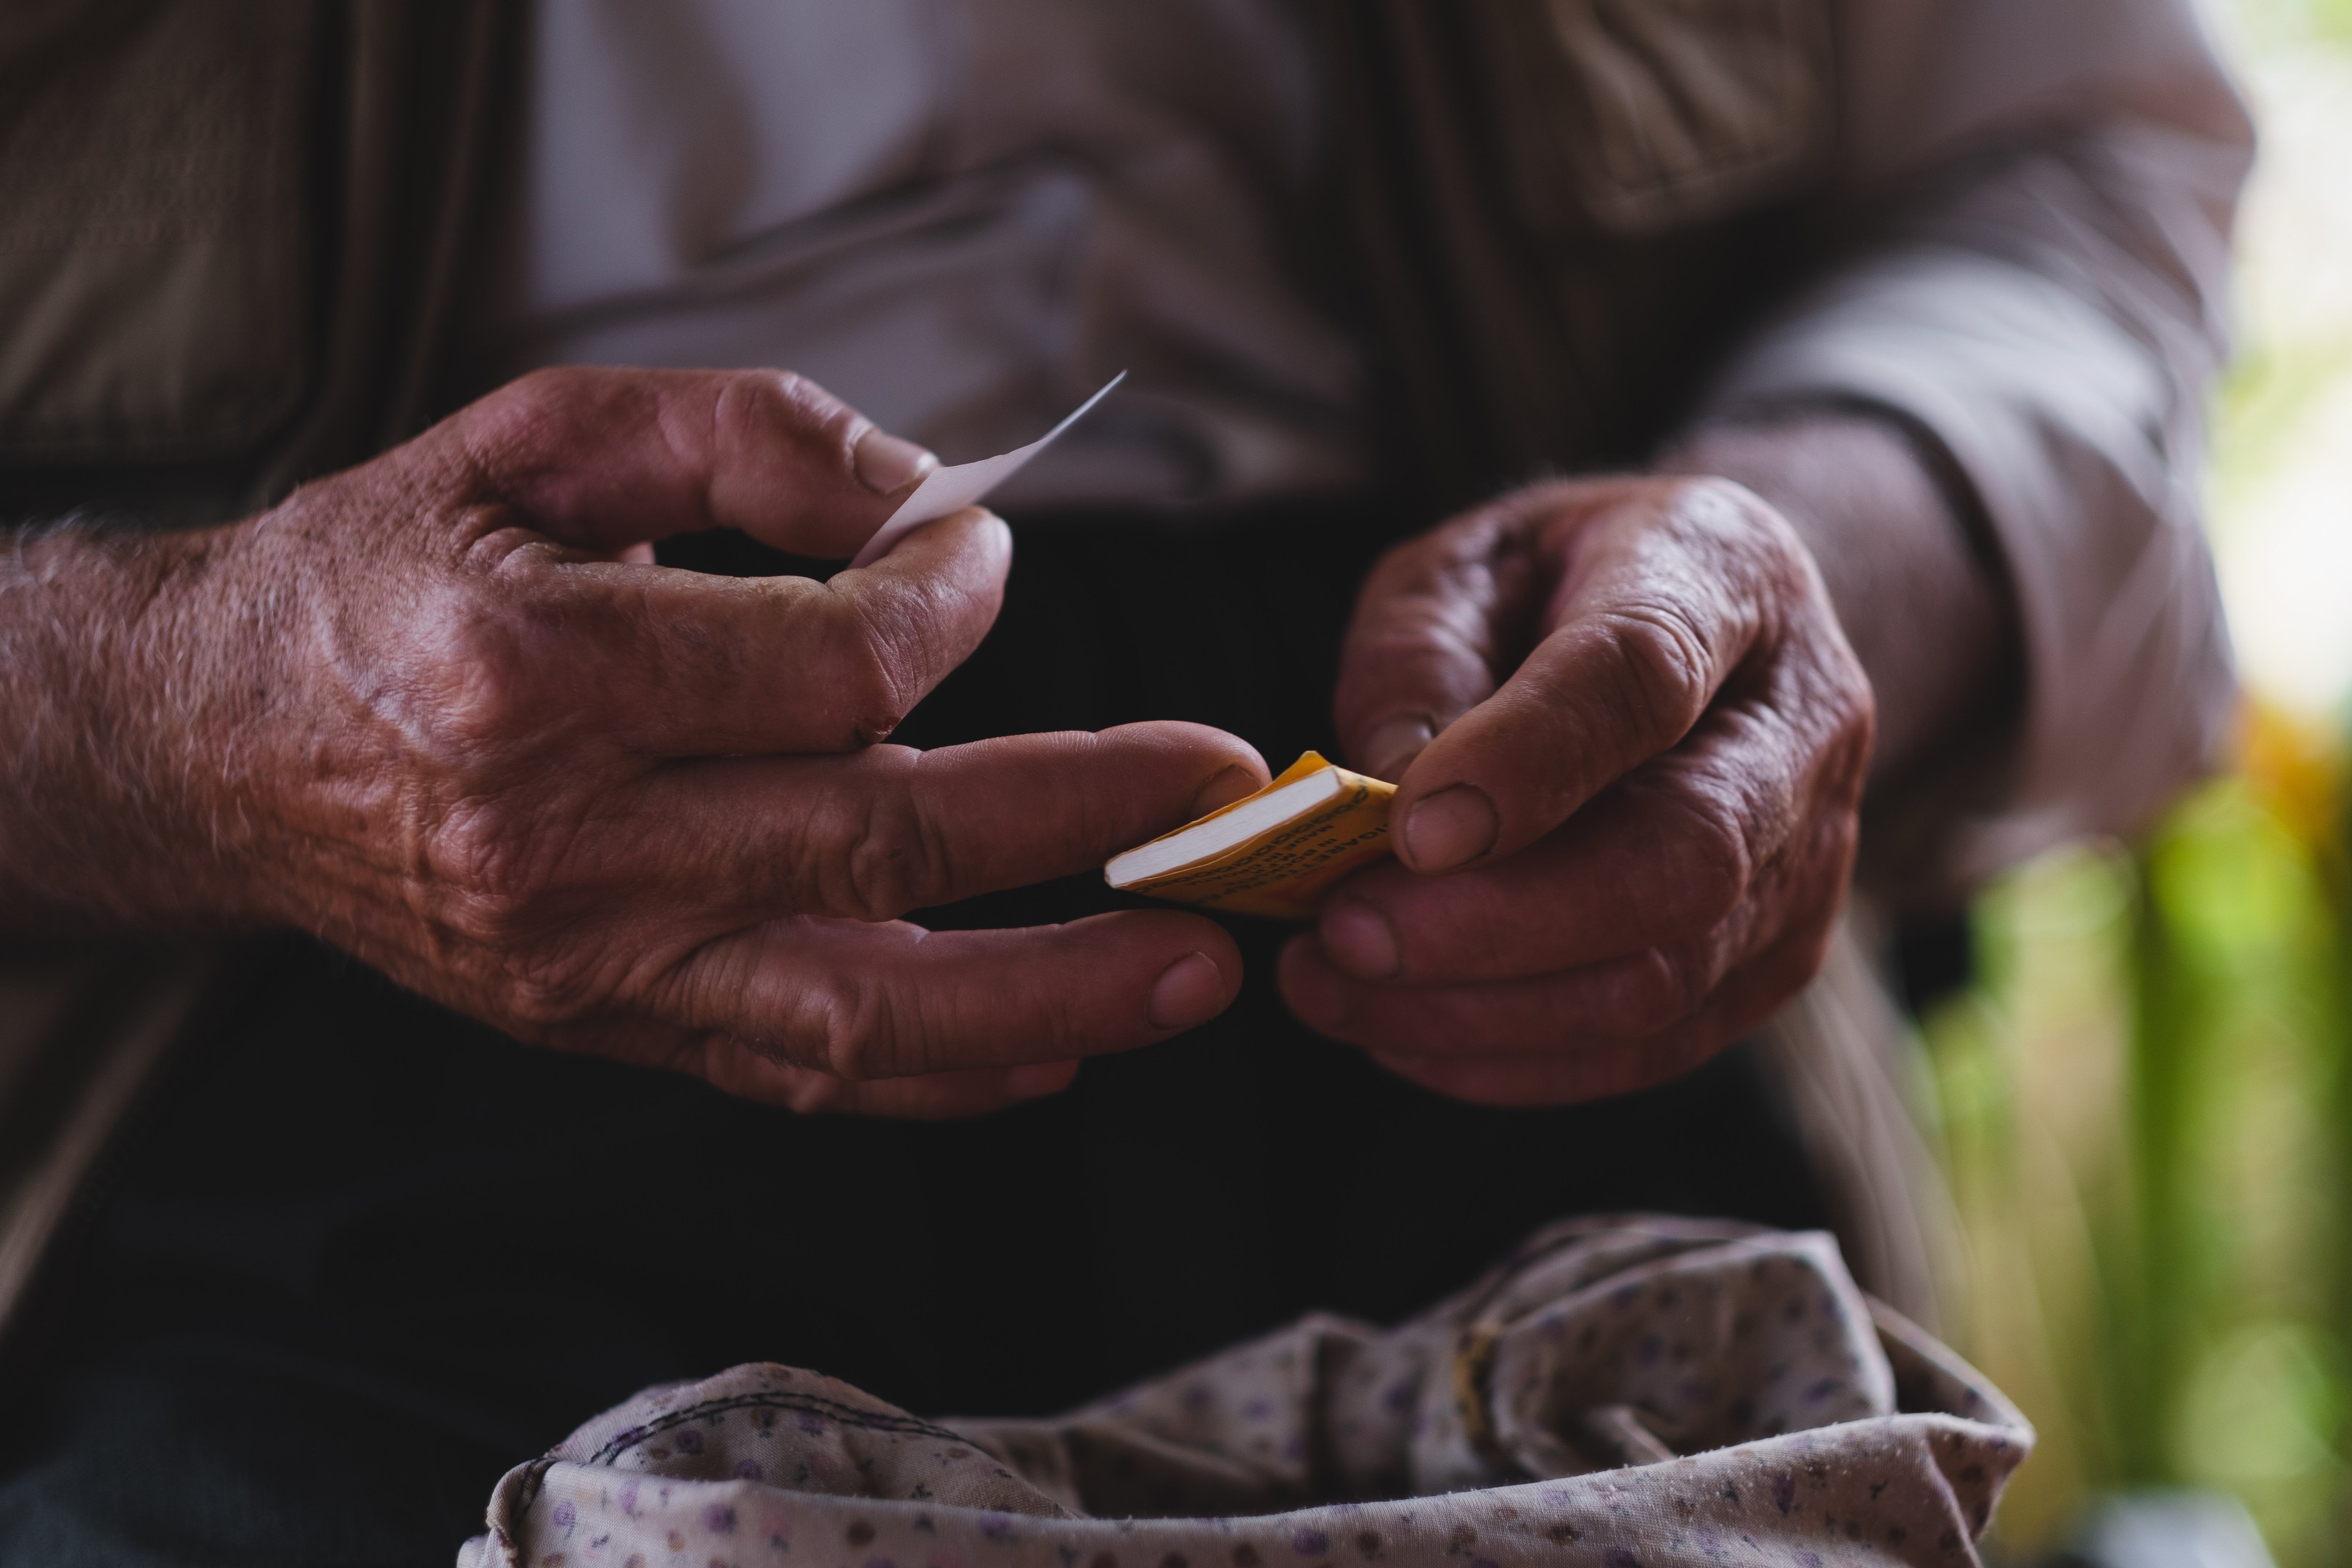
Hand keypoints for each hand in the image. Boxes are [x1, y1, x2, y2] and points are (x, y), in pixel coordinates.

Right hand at [5, 368, 1265, 1117]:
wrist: (218, 742)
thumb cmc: (392, 571)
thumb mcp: (545, 436)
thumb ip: (751, 438)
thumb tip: (938, 510)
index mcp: (536, 670)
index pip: (827, 665)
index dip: (949, 606)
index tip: (980, 560)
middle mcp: (563, 838)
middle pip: (876, 839)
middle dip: (1078, 816)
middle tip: (1221, 793)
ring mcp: (584, 961)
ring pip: (854, 1006)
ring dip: (1047, 994)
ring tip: (1193, 974)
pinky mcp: (597, 1029)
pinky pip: (794, 1074)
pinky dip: (937, 1076)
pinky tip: (1060, 1049)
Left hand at [1279, 475, 1873, 1103]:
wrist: (1711, 629)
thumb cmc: (1561, 586)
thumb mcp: (1464, 562)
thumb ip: (1419, 654)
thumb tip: (1388, 791)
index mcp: (1721, 577)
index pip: (1643, 675)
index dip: (1531, 759)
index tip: (1410, 827)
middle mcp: (1801, 727)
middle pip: (1682, 859)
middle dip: (1496, 922)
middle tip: (1341, 932)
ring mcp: (1808, 859)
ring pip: (1664, 979)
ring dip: (1478, 1008)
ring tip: (1331, 986)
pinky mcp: (1778, 960)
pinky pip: (1648, 1049)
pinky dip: (1509, 1060)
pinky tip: (1397, 1032)